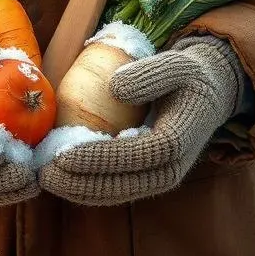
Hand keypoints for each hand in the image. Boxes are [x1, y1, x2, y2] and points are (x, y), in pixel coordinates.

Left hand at [38, 39, 240, 205]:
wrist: (210, 93)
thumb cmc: (189, 75)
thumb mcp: (177, 63)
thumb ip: (150, 73)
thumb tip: (114, 88)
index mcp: (178, 141)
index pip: (133, 157)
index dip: (98, 159)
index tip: (64, 155)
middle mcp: (171, 168)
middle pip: (122, 185)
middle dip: (81, 183)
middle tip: (44, 173)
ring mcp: (161, 176)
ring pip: (117, 192)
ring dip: (81, 190)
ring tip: (47, 178)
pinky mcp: (150, 176)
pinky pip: (119, 187)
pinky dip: (91, 187)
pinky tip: (65, 178)